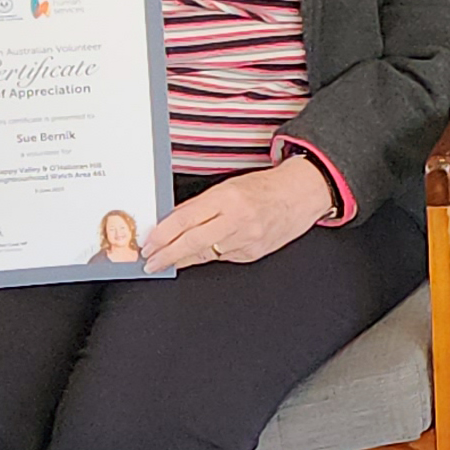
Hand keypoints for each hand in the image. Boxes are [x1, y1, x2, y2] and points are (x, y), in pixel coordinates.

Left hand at [144, 157, 334, 270]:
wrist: (300, 195)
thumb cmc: (264, 188)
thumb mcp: (228, 187)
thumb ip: (200, 205)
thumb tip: (172, 221)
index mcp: (227, 198)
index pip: (185, 219)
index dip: (162, 234)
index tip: (149, 243)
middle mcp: (237, 219)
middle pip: (192, 242)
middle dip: (166, 255)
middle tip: (151, 262)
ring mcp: (246, 239)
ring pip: (205, 255)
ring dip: (182, 259)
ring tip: (165, 261)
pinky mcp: (252, 253)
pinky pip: (222, 258)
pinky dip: (207, 257)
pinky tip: (196, 256)